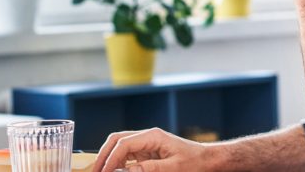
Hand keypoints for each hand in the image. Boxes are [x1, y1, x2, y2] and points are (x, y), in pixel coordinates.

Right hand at [92, 128, 214, 171]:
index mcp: (153, 136)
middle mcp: (148, 136)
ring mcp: (147, 143)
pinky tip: (116, 171)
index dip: (111, 159)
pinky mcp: (148, 151)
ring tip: (102, 171)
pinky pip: (128, 154)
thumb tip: (126, 171)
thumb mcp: (173, 168)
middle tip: (96, 171)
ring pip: (120, 146)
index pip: (123, 144)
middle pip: (117, 140)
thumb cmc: (195, 163)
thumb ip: (148, 169)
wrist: (208, 160)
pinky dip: (119, 162)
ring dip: (110, 158)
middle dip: (104, 155)